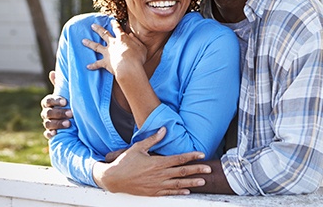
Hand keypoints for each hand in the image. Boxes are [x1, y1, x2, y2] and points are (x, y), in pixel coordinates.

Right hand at [40, 73, 72, 138]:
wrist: (72, 118)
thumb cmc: (68, 103)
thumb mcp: (66, 94)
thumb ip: (60, 85)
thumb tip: (52, 72)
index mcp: (49, 102)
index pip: (48, 100)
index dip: (55, 101)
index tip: (65, 101)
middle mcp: (46, 112)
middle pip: (48, 113)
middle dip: (59, 113)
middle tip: (71, 113)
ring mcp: (47, 123)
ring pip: (48, 123)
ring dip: (58, 123)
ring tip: (69, 123)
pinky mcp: (50, 132)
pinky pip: (47, 134)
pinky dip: (51, 134)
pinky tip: (56, 133)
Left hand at [82, 21, 146, 76]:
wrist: (129, 67)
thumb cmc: (138, 57)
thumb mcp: (141, 47)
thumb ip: (136, 41)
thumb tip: (131, 35)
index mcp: (122, 38)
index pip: (117, 29)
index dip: (115, 24)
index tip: (112, 21)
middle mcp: (113, 44)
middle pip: (104, 34)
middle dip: (98, 29)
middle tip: (92, 25)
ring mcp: (108, 53)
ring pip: (96, 46)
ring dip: (89, 43)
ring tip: (83, 40)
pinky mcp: (105, 62)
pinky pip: (97, 64)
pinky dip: (92, 65)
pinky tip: (87, 66)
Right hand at [93, 127, 211, 195]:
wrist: (113, 178)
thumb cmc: (125, 161)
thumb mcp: (138, 147)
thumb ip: (153, 139)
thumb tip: (164, 129)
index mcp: (157, 162)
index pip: (179, 159)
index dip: (191, 156)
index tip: (201, 155)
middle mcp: (159, 174)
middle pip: (182, 172)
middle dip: (197, 170)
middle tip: (208, 170)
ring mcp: (156, 185)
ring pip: (178, 184)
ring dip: (191, 182)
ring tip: (202, 181)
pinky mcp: (153, 192)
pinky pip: (169, 193)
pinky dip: (179, 192)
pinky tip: (187, 191)